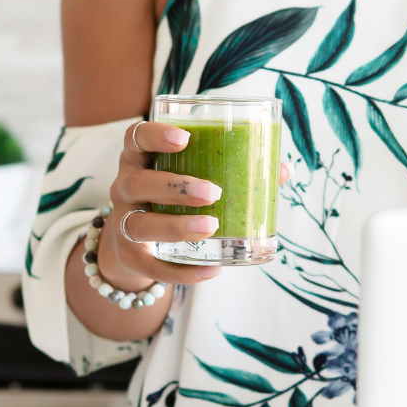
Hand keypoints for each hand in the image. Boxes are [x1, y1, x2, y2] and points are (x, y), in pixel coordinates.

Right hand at [99, 121, 290, 289]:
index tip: (184, 138)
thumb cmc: (173, 200)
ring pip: (140, 224)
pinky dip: (182, 271)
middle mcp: (125, 188)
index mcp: (141, 160)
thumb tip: (283, 170)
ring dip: (175, 226)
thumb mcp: (193, 179)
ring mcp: (123, 222)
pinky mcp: (130, 257)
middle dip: (175, 187)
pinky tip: (212, 270)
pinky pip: (152, 266)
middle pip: (139, 183)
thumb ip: (236, 172)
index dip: (155, 135)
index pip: (136, 138)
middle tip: (212, 192)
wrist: (136, 246)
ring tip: (210, 226)